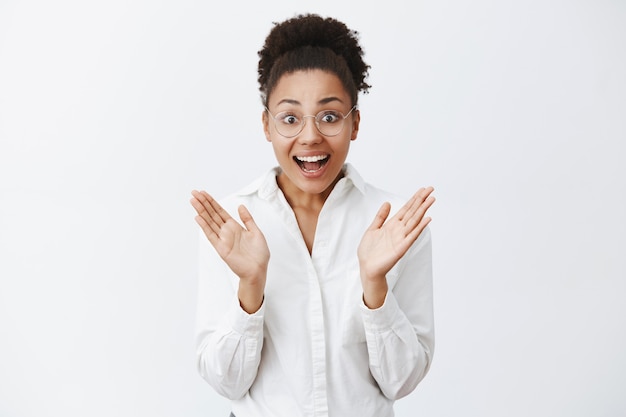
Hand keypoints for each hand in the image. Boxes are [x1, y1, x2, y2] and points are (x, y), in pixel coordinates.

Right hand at [190, 190, 269, 304]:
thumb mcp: (256, 232)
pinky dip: (204, 226)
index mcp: (235, 227)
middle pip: (212, 214)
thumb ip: (248, 219)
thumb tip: (240, 205)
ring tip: (193, 200)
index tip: (203, 193)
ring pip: (209, 222)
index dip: (212, 202)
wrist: (258, 270)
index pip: (220, 211)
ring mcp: (222, 239)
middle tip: (194, 192)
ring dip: (201, 211)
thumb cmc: (259, 254)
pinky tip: (198, 217)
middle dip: (203, 203)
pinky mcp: (221, 248)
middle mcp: (226, 232)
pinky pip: (211, 235)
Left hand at [357, 187, 434, 307]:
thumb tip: (387, 203)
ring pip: (414, 221)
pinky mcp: (401, 248)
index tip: (422, 190)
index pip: (406, 209)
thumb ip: (380, 216)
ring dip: (423, 210)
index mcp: (392, 225)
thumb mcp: (372, 229)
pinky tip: (427, 219)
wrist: (367, 267)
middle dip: (421, 200)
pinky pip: (412, 236)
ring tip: (431, 199)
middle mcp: (399, 230)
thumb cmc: (369, 252)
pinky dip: (420, 227)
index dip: (414, 199)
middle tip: (431, 189)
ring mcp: (401, 238)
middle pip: (413, 212)